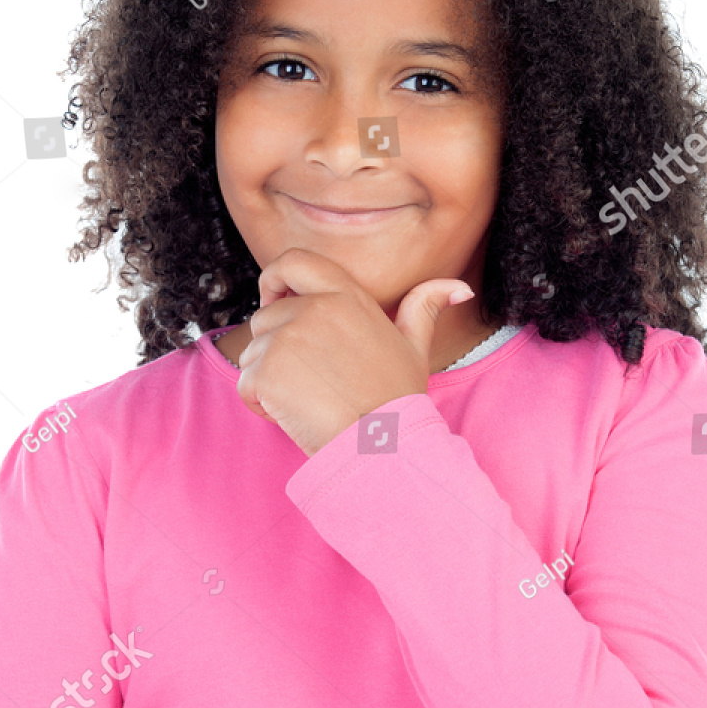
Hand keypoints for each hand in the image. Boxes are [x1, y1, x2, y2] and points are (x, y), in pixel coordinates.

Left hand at [235, 247, 474, 456]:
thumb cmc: (398, 401)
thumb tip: (460, 288)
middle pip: (265, 317)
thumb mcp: (416, 348)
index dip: (274, 278)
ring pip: (253, 352)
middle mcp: (314, 308)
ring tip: (309, 400)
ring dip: (268, 378)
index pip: (293, 260)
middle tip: (311, 380)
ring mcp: (288, 338)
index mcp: (345, 295)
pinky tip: (294, 415)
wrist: (382, 446)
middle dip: (274, 349)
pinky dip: (260, 404)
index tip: (274, 300)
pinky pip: (246, 384)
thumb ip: (425, 308)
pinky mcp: (268, 370)